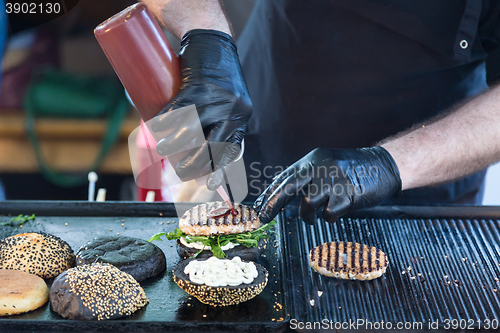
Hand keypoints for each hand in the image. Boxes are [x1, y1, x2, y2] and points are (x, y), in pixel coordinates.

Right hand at [151, 29, 251, 189]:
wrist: (210, 37)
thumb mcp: (224, 101)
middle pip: (212, 149)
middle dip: (193, 166)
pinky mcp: (199, 86)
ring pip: (192, 133)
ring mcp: (217, 99)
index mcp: (240, 118)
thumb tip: (191, 151)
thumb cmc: (213, 74)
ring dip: (173, 145)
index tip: (208, 186)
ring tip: (161, 148)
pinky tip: (156, 126)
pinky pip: (179, 112)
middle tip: (179, 171)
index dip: (218, 171)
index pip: (231, 151)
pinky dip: (164, 122)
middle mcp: (233, 111)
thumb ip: (214, 123)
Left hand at [253, 147, 401, 223]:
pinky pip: (329, 212)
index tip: (258, 207)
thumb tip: (281, 199)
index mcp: (312, 159)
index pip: (284, 177)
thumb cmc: (352, 170)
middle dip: (273, 204)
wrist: (384, 165)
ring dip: (307, 215)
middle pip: (289, 187)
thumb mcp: (325, 166)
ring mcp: (334, 178)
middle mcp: (320, 166)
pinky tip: (333, 214)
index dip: (269, 193)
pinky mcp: (348, 192)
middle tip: (264, 218)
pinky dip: (328, 217)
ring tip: (312, 218)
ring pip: (308, 202)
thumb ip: (306, 179)